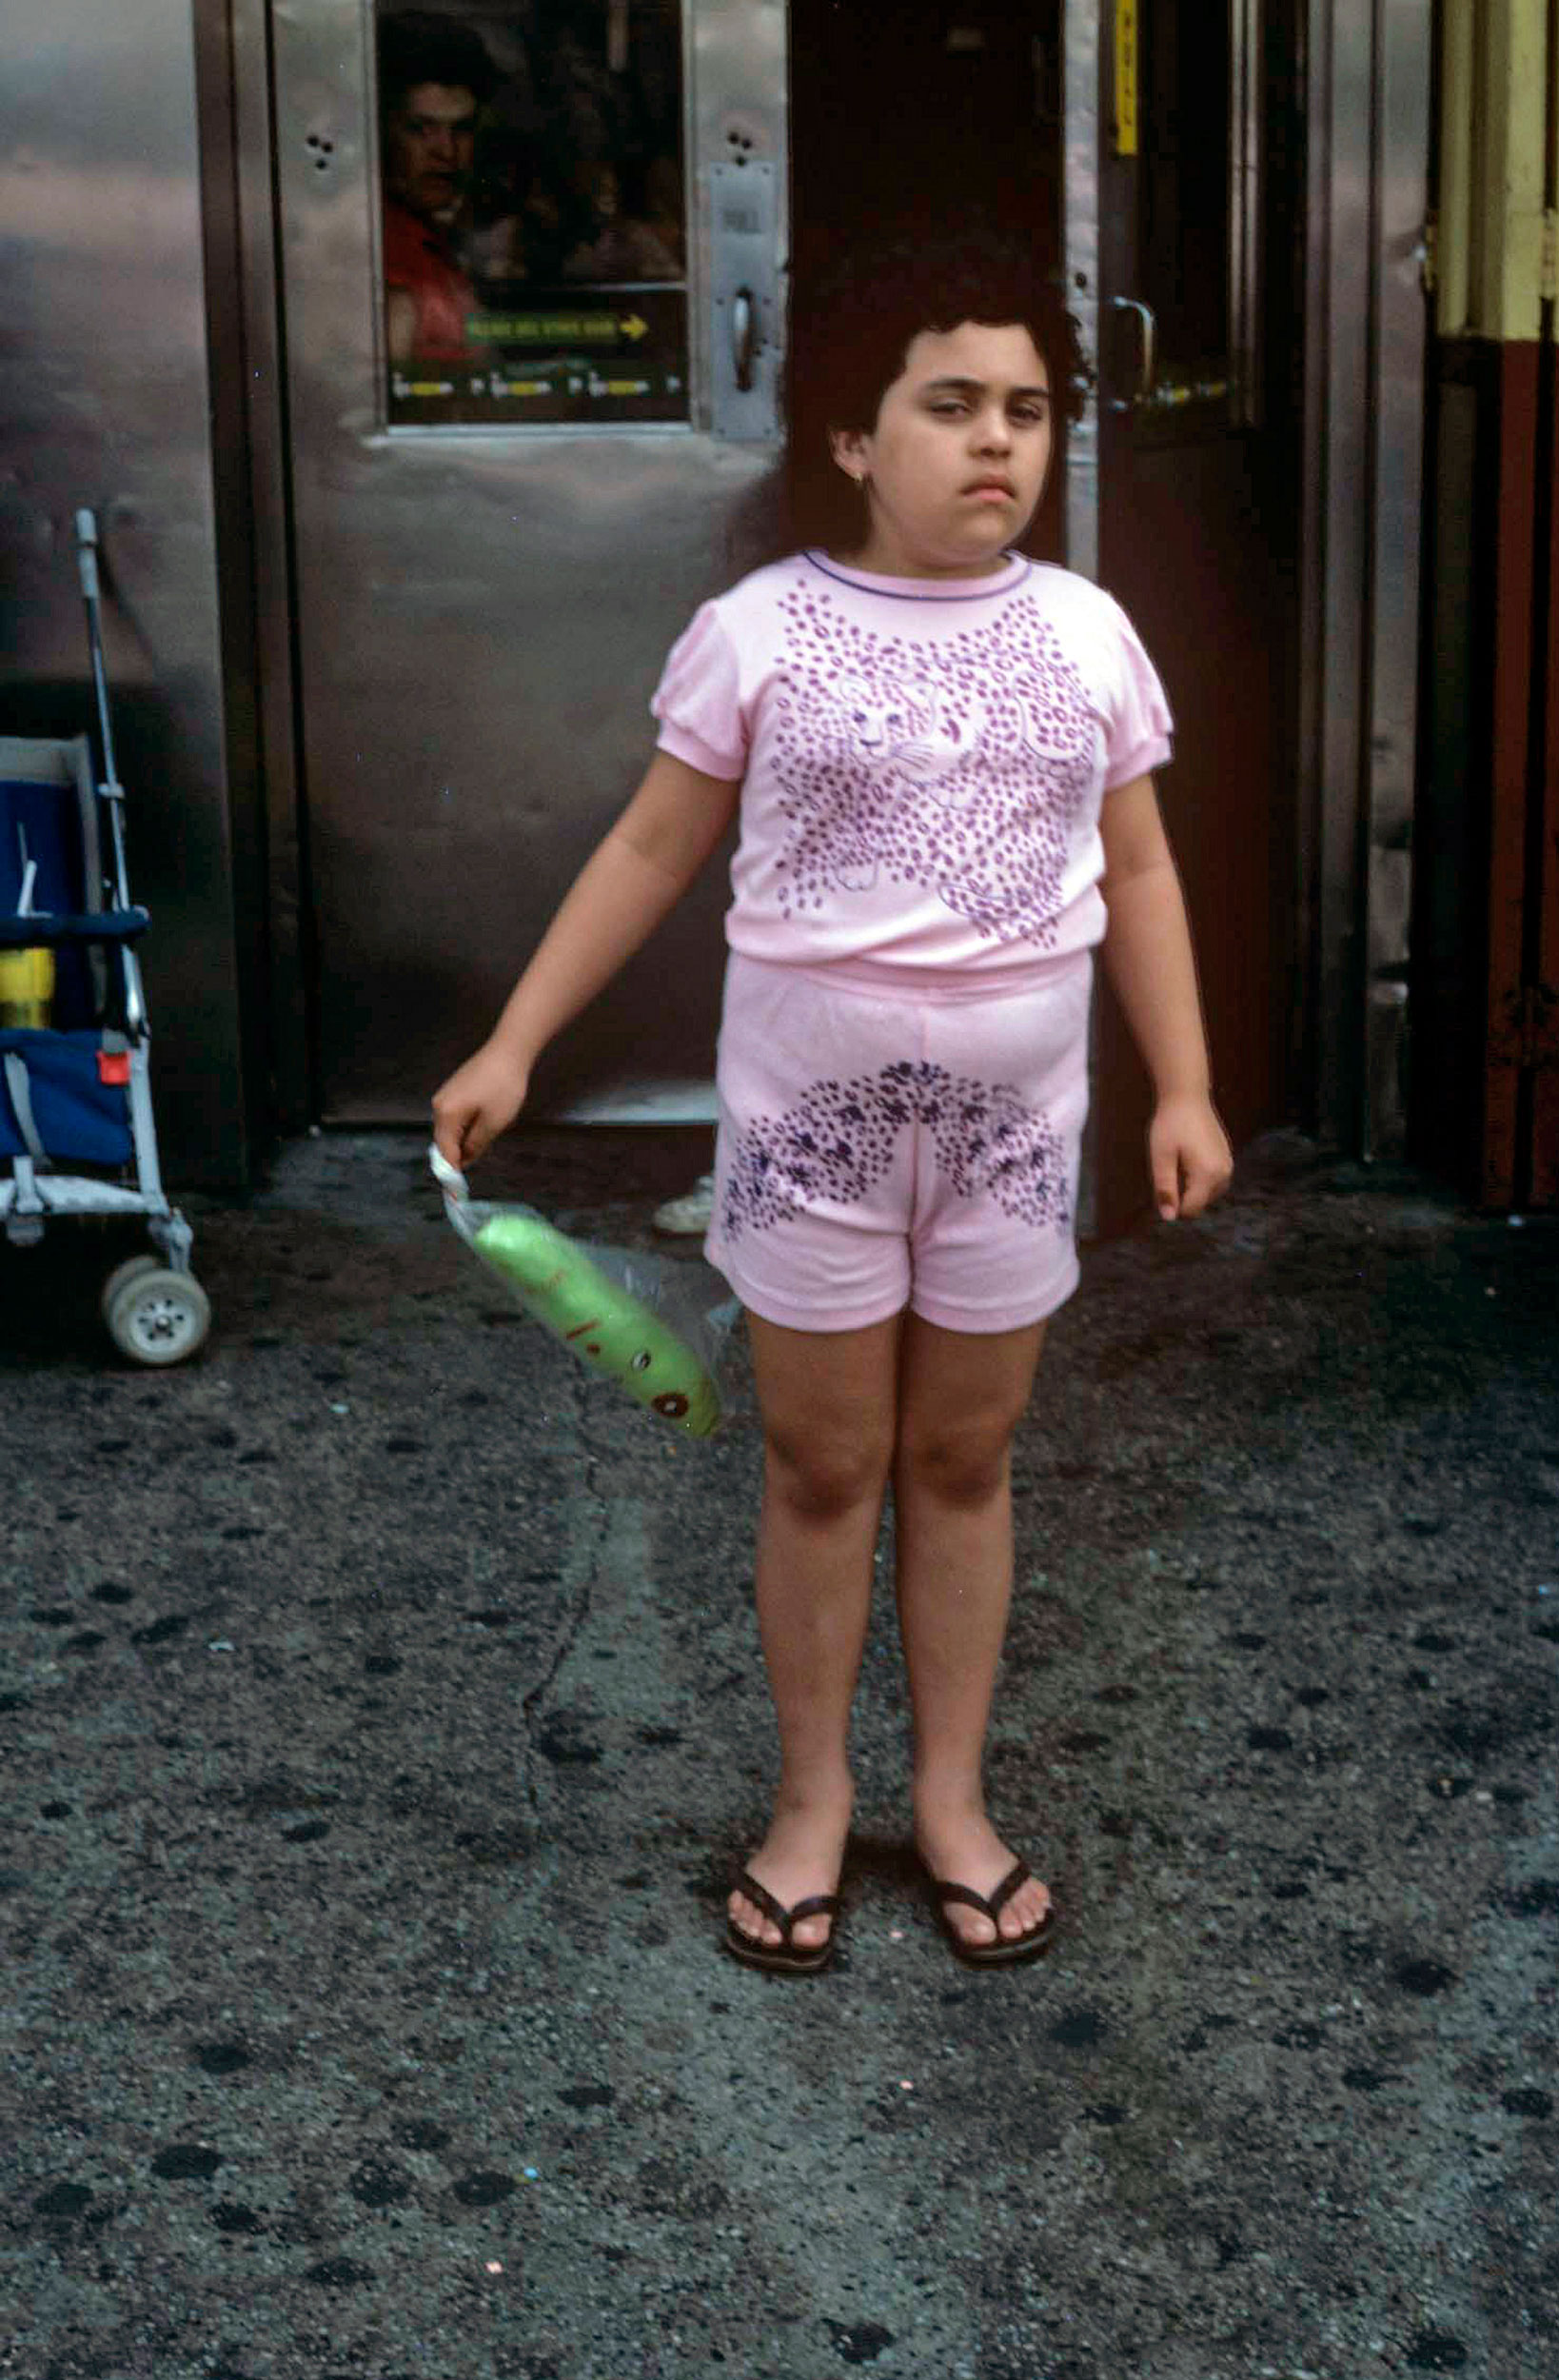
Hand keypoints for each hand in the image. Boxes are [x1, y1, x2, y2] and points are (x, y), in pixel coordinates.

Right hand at [431, 1040, 529, 1171]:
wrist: (508, 1052)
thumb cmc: (503, 1087)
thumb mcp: (493, 1123)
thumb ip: (476, 1145)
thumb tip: (464, 1160)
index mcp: (446, 1115)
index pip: (445, 1153)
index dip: (451, 1174)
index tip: (456, 1195)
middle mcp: (438, 1106)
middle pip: (444, 1142)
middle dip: (456, 1159)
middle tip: (468, 1178)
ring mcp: (444, 1096)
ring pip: (449, 1131)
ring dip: (461, 1144)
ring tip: (478, 1153)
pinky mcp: (453, 1091)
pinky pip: (454, 1119)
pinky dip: (463, 1131)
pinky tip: (478, 1133)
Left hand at [1148, 1091, 1232, 1220]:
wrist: (1188, 1096)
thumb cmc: (1170, 1125)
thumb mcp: (1161, 1158)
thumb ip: (1165, 1189)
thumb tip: (1169, 1217)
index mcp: (1208, 1176)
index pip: (1190, 1210)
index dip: (1171, 1204)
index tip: (1162, 1182)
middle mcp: (1224, 1174)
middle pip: (1199, 1203)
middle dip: (1181, 1194)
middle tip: (1170, 1165)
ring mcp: (1228, 1166)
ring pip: (1206, 1194)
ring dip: (1190, 1187)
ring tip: (1179, 1161)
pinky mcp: (1227, 1159)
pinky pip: (1212, 1182)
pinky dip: (1198, 1178)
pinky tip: (1187, 1157)